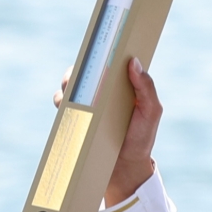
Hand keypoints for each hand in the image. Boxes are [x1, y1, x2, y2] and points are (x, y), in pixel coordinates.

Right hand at [57, 59, 160, 205]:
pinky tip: (68, 105)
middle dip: (81, 68)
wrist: (124, 168)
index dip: (102, 52)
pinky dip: (61, 101)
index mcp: (122, 86)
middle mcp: (102, 92)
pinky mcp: (74, 117)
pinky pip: (61, 104)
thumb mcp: (150, 112)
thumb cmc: (141, 137)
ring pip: (70, 85)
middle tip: (84, 70)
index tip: (99, 42)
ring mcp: (87, 104)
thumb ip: (146, 88)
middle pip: (85, 71)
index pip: (109, 63)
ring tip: (75, 89)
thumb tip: (133, 61)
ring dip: (69, 84)